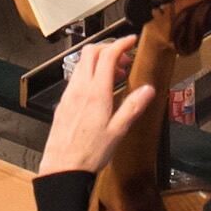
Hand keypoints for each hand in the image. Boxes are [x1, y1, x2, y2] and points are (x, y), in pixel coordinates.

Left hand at [37, 41, 160, 178]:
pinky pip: (76, 78)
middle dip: (109, 48)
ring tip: (116, 76)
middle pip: (91, 53)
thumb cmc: (90, 153)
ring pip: (81, 64)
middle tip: (125, 59)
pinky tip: (99, 91)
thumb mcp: (118, 132)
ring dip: (99, 61)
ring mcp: (68, 95)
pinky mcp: (63, 103)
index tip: (132, 41)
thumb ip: (133, 107)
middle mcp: (79, 89)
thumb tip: (149, 88)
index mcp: (96, 93)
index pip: (107, 56)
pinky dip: (89, 74)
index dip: (121, 43)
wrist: (62, 169)